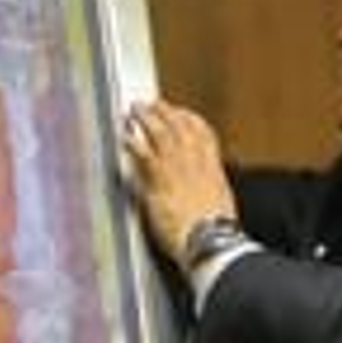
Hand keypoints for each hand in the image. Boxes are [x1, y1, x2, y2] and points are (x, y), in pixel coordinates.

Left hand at [121, 97, 238, 268]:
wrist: (210, 240)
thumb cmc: (215, 231)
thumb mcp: (218, 205)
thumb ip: (208, 192)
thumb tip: (204, 191)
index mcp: (213, 168)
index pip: (204, 133)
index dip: (191, 119)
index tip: (182, 112)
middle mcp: (196, 162)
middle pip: (181, 127)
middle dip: (166, 111)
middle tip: (152, 103)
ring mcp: (178, 168)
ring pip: (162, 132)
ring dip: (147, 118)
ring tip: (135, 110)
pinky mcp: (160, 179)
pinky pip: (143, 153)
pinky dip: (132, 142)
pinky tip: (123, 137)